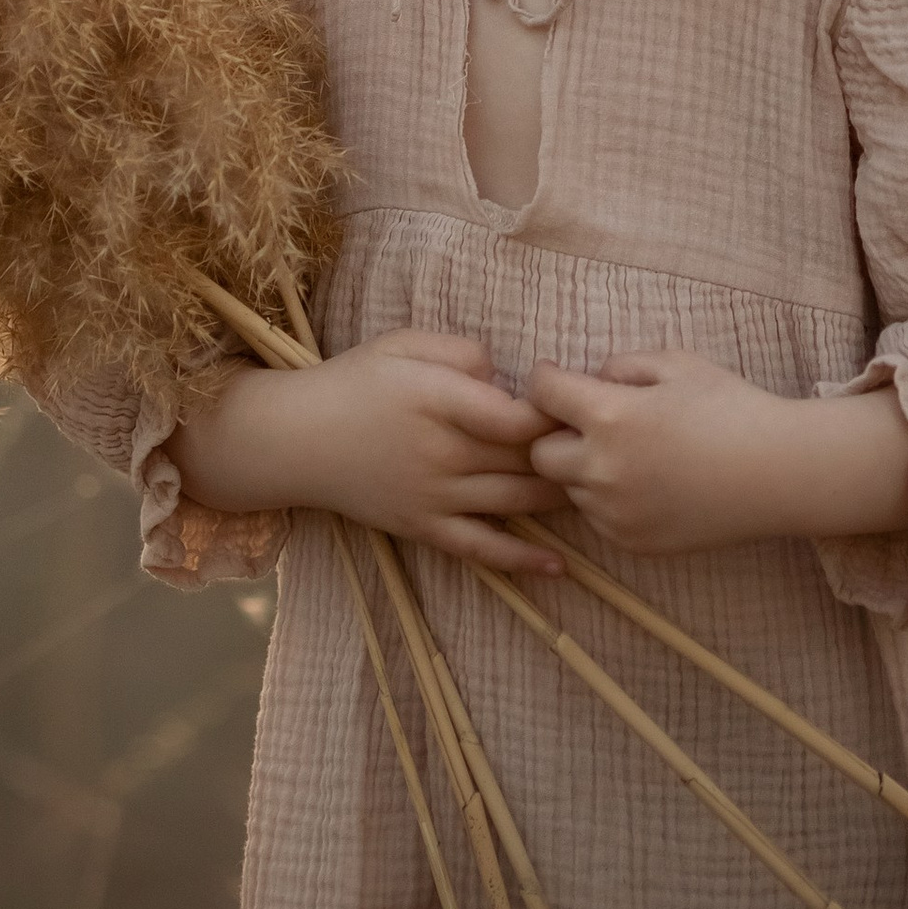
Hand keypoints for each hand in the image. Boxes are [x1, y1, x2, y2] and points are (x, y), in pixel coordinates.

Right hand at [175, 328, 565, 575]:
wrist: (299, 439)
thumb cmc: (356, 381)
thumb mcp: (405, 344)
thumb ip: (463, 353)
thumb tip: (509, 377)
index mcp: (438, 400)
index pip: (517, 414)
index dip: (560, 413)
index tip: (585, 405)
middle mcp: (441, 452)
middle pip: (525, 460)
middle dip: (572, 455)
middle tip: (608, 449)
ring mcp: (433, 496)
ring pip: (514, 502)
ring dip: (560, 499)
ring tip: (598, 491)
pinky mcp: (424, 528)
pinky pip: (481, 549)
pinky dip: (522, 559)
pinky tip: (560, 563)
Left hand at [525, 352, 907, 559]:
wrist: (779, 472)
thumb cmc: (731, 407)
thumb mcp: (675, 364)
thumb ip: (620, 365)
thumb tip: (588, 379)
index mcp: (610, 418)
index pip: (541, 394)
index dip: (547, 379)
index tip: (558, 377)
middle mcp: (603, 471)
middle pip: (540, 453)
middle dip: (556, 433)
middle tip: (590, 421)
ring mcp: (616, 514)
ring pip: (570, 488)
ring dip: (584, 467)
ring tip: (632, 452)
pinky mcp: (633, 542)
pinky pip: (598, 517)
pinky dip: (609, 499)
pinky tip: (648, 481)